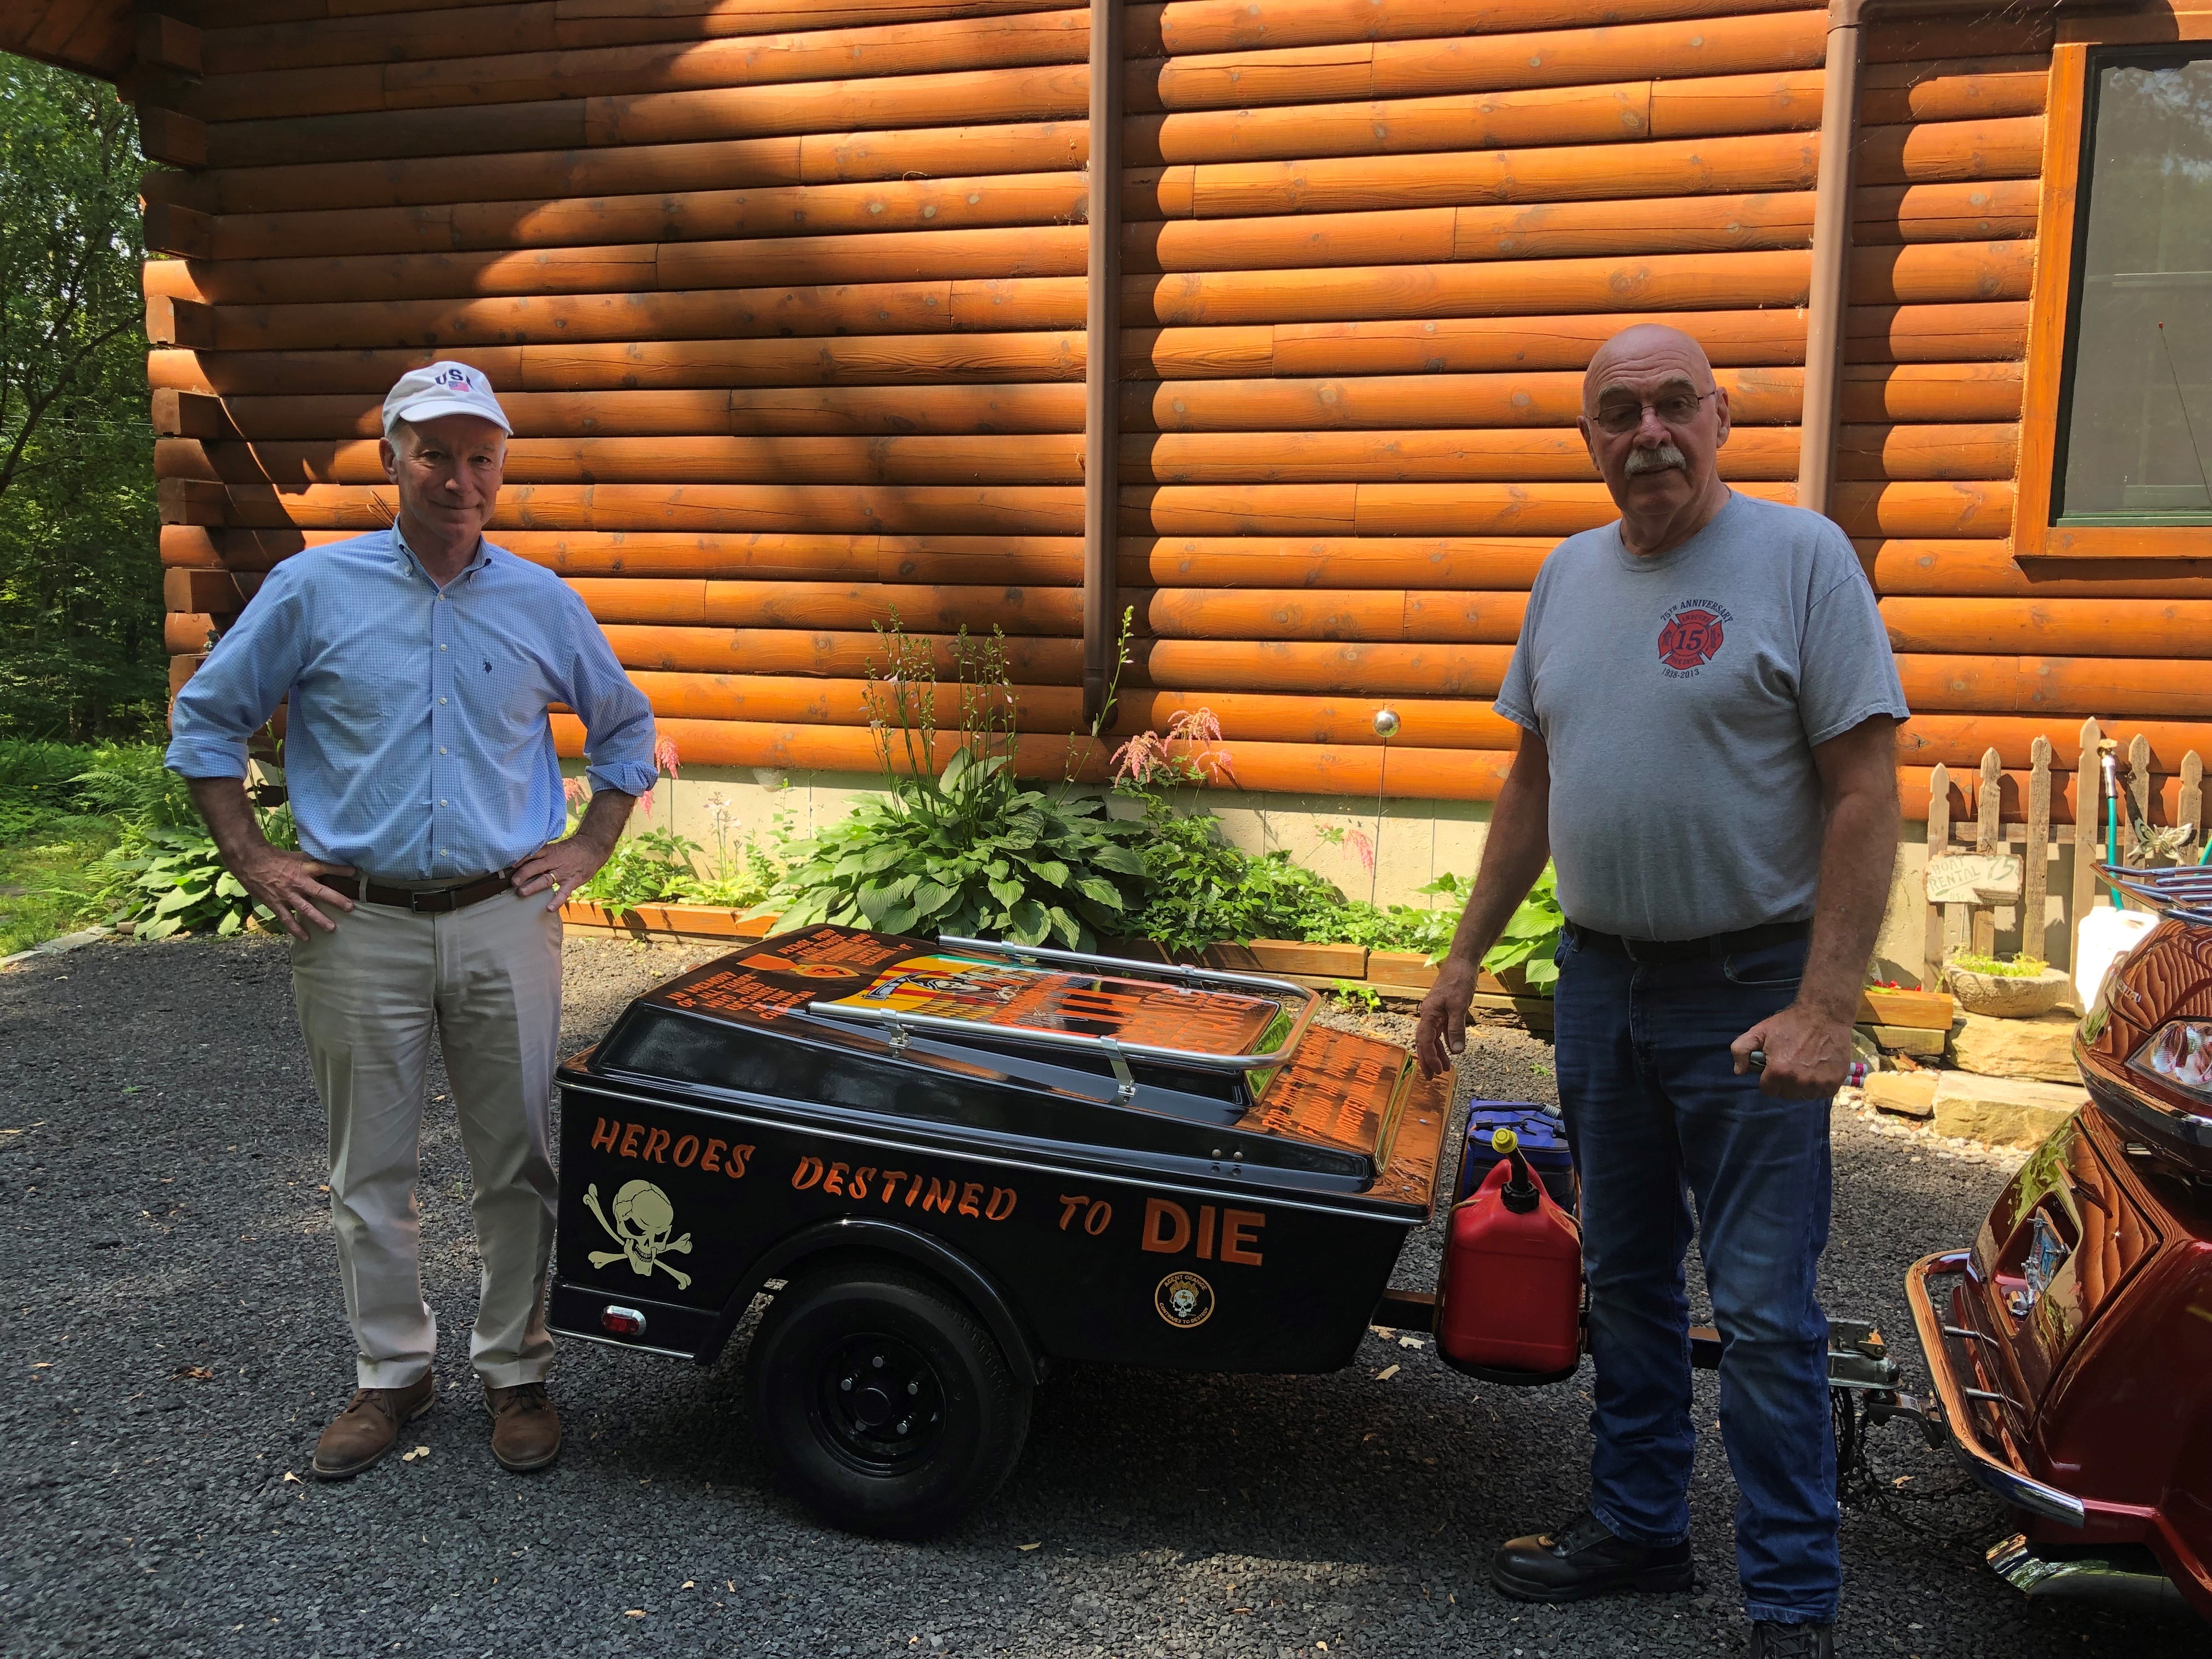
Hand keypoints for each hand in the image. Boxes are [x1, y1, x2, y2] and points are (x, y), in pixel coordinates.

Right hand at [230, 843, 354, 941]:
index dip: (340, 870)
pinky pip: (287, 919)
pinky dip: (296, 929)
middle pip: (320, 892)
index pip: (325, 867)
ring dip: (319, 919)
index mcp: (303, 868)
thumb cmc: (275, 858)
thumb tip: (329, 865)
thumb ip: (312, 863)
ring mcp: (287, 895)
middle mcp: (297, 882)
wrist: (250, 862)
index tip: (355, 873)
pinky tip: (306, 938)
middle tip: (350, 908)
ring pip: (306, 909)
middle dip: (336, 900)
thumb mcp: (296, 856)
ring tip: (332, 928)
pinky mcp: (276, 904)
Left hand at [512, 833, 613, 910]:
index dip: (521, 860)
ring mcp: (563, 872)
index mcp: (550, 851)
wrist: (593, 848)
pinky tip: (548, 908)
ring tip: (521, 892)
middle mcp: (555, 861)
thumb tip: (523, 863)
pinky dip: (556, 901)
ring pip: (546, 879)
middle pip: (536, 867)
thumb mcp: (556, 847)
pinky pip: (563, 892)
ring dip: (533, 886)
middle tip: (512, 882)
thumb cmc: (571, 849)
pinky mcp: (572, 881)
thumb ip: (542, 855)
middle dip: (523, 874)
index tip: (509, 865)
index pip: (533, 854)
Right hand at [1413, 957, 1479, 1078]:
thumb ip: (1457, 1028)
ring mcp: (1436, 1013)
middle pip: (1424, 1042)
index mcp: (1429, 1014)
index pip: (1425, 1040)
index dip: (1430, 1057)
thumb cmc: (1459, 981)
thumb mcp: (1460, 1005)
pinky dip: (1443, 1043)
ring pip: (1432, 1038)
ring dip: (1437, 1053)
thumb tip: (1457, 1052)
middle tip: (1431, 1078)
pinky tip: (1450, 1051)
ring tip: (1444, 1069)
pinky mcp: (1444, 1011)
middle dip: (1427, 1060)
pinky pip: (1440, 1031)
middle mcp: (1429, 1015)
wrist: (1462, 963)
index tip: (1438, 1070)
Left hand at [1731, 1000, 1855, 1097]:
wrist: (1825, 1014)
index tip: (1774, 1069)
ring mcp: (1818, 1083)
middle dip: (1784, 1083)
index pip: (1768, 1090)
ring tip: (1804, 1067)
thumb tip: (1738, 1071)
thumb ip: (1741, 1050)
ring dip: (1802, 1086)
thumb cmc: (1791, 1022)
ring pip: (1804, 1096)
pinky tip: (1817, 1070)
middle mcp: (1799, 1081)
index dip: (1768, 1079)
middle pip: (1786, 1094)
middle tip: (1790, 1065)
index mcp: (1779, 1071)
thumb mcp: (1760, 1031)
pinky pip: (1822, 1094)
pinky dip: (1819, 1086)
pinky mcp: (1834, 1082)